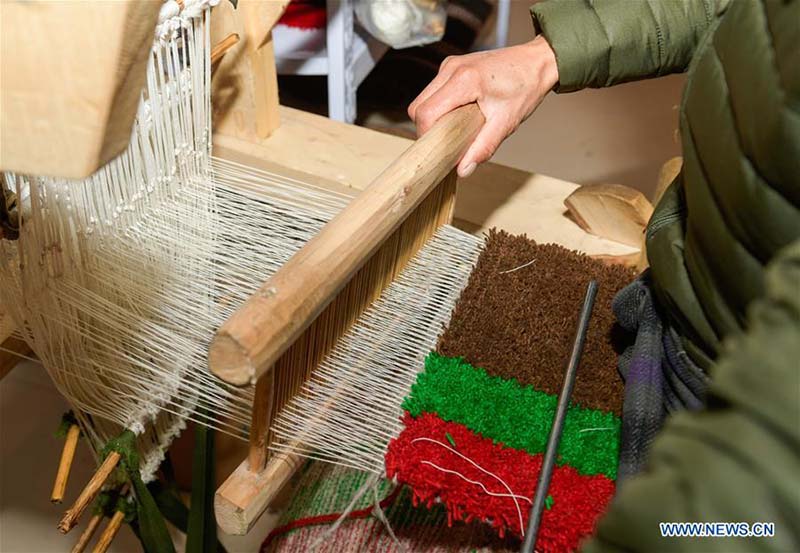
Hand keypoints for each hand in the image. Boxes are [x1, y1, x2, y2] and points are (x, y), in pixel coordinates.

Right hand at [408, 36, 558, 176]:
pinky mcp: (451, 67)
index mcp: (464, 80)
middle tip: (446, 144)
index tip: (439, 151)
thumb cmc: (525, 88)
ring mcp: (449, 65)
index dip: (427, 136)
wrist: (537, 62)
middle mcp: (451, 69)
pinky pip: (433, 92)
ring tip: (455, 130)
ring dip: (433, 119)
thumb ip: (482, 147)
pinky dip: (439, 108)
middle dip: (427, 130)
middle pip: (418, 107)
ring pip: (423, 99)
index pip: (426, 113)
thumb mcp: (506, 123)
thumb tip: (463, 170)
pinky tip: (458, 115)